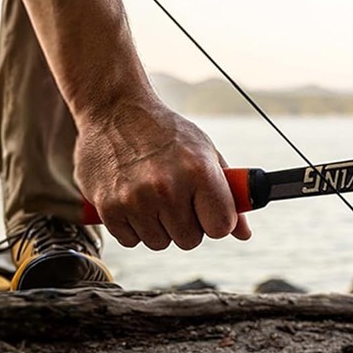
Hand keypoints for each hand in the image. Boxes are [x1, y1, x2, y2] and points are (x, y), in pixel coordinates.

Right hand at [74, 94, 251, 249]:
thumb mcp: (204, 152)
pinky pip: (130, 240)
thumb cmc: (165, 132)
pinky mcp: (109, 208)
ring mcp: (136, 199)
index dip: (216, 222)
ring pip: (159, 242)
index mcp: (198, 171)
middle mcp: (167, 187)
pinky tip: (132, 199)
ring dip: (158, 226)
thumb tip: (243, 233)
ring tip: (152, 195)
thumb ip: (227, 193)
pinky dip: (132, 226)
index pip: (221, 227)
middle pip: (190, 240)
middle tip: (176, 199)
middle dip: (186, 224)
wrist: (114, 109)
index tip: (208, 212)